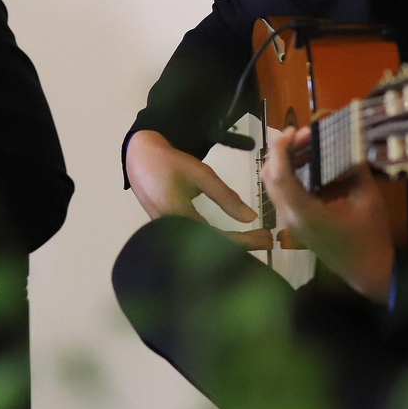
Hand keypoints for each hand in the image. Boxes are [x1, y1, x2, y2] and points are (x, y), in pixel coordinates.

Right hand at [125, 129, 272, 249]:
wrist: (140, 158)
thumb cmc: (170, 162)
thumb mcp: (201, 174)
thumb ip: (225, 196)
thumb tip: (251, 217)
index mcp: (179, 216)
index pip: (217, 239)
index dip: (244, 241)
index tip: (266, 239)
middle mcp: (172, 231)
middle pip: (211, 250)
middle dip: (242, 247)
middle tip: (268, 241)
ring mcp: (168, 233)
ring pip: (203, 248)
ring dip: (230, 245)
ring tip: (256, 239)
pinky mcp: (168, 232)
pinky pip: (196, 242)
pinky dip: (217, 241)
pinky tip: (232, 237)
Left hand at [262, 126, 392, 301]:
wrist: (366, 271)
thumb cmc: (369, 237)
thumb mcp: (368, 199)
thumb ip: (356, 170)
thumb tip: (350, 142)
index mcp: (305, 212)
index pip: (279, 175)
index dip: (281, 149)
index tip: (293, 130)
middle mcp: (290, 216)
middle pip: (270, 176)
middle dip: (283, 150)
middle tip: (306, 134)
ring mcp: (289, 220)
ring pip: (274, 184)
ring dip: (285, 161)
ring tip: (308, 144)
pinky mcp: (293, 222)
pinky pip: (282, 192)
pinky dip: (289, 173)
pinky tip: (309, 162)